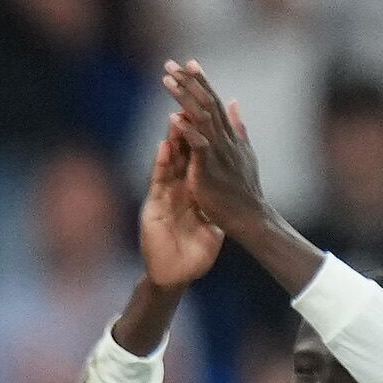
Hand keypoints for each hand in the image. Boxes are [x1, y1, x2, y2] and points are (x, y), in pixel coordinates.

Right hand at [136, 117, 220, 289]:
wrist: (177, 275)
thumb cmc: (194, 251)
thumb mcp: (212, 220)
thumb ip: (217, 201)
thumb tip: (229, 187)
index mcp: (191, 189)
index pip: (196, 157)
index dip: (201, 135)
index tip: (209, 113)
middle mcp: (176, 188)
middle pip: (181, 153)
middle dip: (183, 128)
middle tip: (188, 107)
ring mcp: (163, 196)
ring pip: (168, 163)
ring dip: (171, 140)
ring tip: (175, 116)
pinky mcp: (153, 208)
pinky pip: (159, 182)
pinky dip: (162, 164)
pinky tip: (165, 147)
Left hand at [161, 59, 270, 233]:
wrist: (251, 216)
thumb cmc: (245, 188)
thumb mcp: (244, 152)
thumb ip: (237, 126)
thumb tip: (234, 102)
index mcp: (229, 135)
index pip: (213, 102)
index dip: (201, 82)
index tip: (189, 62)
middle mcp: (224, 138)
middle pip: (205, 103)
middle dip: (188, 82)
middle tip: (170, 63)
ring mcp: (218, 152)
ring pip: (201, 118)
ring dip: (183, 97)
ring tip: (167, 80)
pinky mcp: (209, 169)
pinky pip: (198, 146)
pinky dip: (188, 131)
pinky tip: (174, 118)